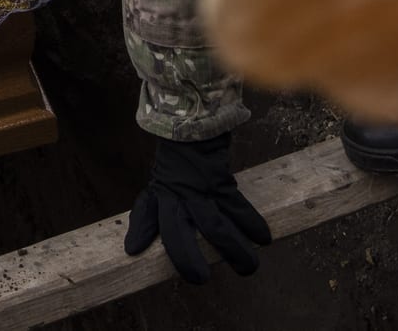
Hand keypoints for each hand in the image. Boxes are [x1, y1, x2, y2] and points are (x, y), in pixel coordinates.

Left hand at [125, 134, 270, 283]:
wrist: (196, 119)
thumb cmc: (183, 153)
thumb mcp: (166, 175)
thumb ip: (165, 198)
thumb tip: (163, 224)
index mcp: (160, 191)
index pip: (145, 213)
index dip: (140, 232)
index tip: (133, 249)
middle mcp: (176, 193)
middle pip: (176, 232)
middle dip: (186, 259)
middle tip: (199, 279)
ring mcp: (198, 189)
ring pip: (214, 228)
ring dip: (233, 250)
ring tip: (248, 267)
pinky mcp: (220, 182)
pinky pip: (238, 208)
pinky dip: (251, 224)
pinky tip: (264, 238)